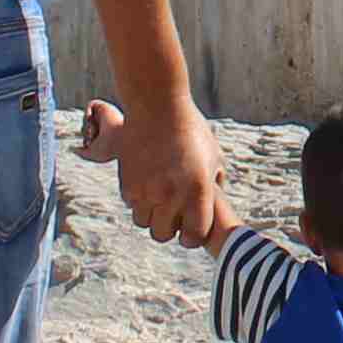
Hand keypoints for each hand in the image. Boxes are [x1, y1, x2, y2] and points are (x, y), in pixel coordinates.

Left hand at [69, 96, 126, 161]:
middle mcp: (107, 125)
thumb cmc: (109, 149)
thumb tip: (71, 149)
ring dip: (86, 125)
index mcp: (106, 136)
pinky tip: (90, 119)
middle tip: (91, 138)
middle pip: (87, 126)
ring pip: (87, 117)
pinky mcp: (106, 108)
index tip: (88, 145)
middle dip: (85, 132)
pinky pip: (91, 104)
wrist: (120, 139)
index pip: (90, 135)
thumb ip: (81, 153)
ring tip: (93, 131)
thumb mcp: (92, 155)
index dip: (86, 140)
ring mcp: (107, 116)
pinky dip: (87, 111)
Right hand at [117, 94, 230, 246]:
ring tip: (158, 196)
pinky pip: (132, 205)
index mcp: (198, 190)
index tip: (192, 227)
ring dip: (151, 214)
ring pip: (144, 223)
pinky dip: (138, 199)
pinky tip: (146, 181)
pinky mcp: (127, 184)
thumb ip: (215, 185)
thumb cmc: (191, 130)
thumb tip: (214, 208)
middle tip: (173, 212)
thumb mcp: (213, 157)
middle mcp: (171, 194)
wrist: (157, 106)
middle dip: (169, 227)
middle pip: (163, 235)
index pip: (194, 236)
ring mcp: (146, 191)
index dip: (193, 235)